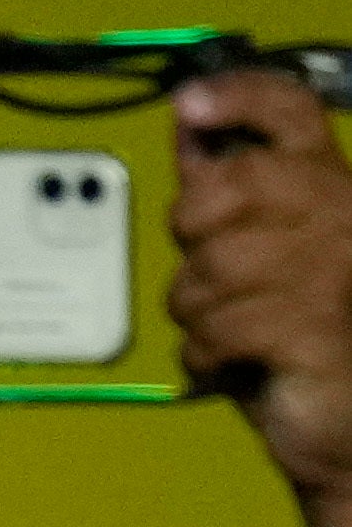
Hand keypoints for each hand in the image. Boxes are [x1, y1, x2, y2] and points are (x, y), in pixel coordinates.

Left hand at [170, 66, 351, 526]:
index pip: (292, 115)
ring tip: (233, 331)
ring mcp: (332, 272)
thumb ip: (232, 195)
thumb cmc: (304, 343)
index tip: (189, 103)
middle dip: (193, 234)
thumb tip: (191, 126)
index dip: (237, 98)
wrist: (347, 428)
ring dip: (198, 312)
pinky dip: (205, 356)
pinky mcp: (311, 328)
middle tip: (216, 274)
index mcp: (336, 191)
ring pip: (207, 267)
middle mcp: (341, 218)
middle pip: (228, 188)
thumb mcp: (265, 256)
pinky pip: (213, 327)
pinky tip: (236, 362)